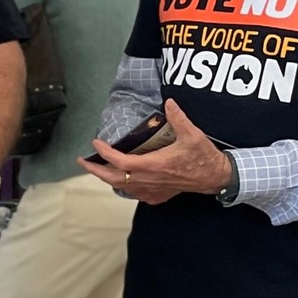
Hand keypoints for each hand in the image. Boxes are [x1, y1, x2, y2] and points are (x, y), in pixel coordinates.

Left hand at [81, 100, 234, 205]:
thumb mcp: (192, 134)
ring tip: (97, 168)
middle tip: (82, 161)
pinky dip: (124, 187)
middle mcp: (148, 180)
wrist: (215, 178)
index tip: (95, 143)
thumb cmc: (203, 157)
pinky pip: (134, 193)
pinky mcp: (158, 196)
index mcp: (153, 165)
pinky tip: (122, 180)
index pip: (120, 161)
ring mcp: (152, 190)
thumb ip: (178, 117)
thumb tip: (169, 102)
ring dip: (107, 178)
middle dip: (95, 170)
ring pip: (121, 187)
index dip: (104, 153)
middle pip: (113, 178)